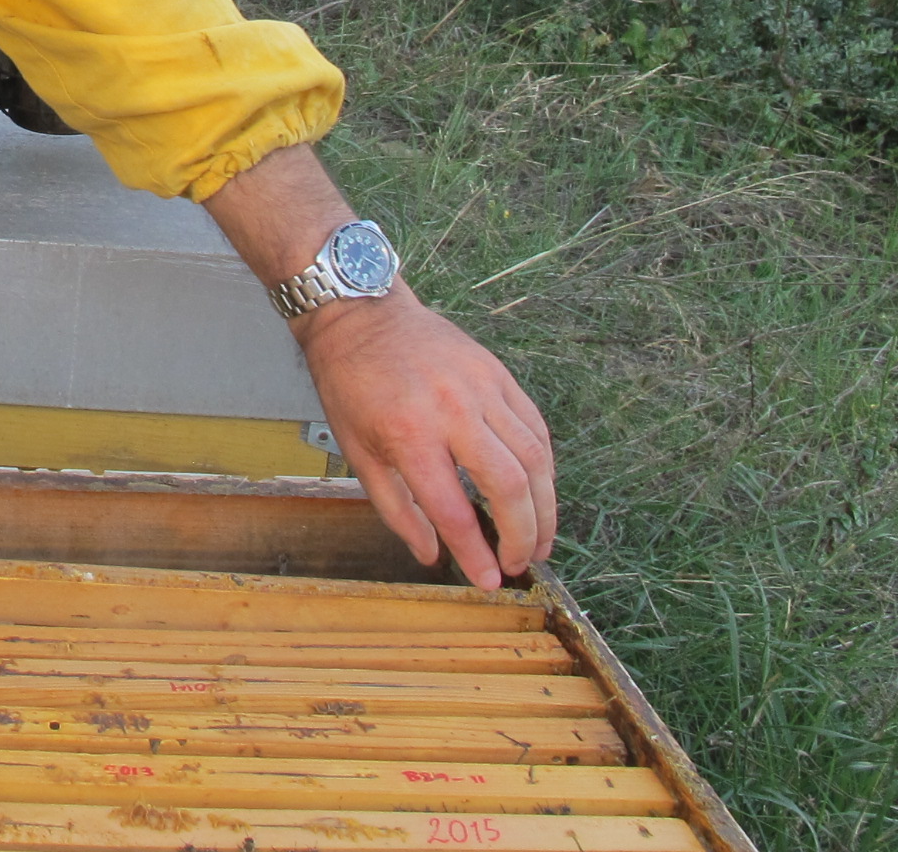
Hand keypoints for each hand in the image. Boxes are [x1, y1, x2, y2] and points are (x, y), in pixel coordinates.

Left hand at [293, 287, 555, 589]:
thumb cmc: (351, 385)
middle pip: (509, 486)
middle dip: (522, 535)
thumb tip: (432, 554)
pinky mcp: (497, 373)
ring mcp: (481, 387)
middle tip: (519, 563)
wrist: (360, 315)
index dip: (476, 553)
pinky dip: (543, 466)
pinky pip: (534, 427)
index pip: (454, 509)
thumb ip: (396, 509)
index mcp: (408, 434)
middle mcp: (452, 410)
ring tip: (539, 539)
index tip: (489, 581)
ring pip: (534, 458)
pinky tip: (538, 492)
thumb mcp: (356, 452)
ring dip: (545, 507)